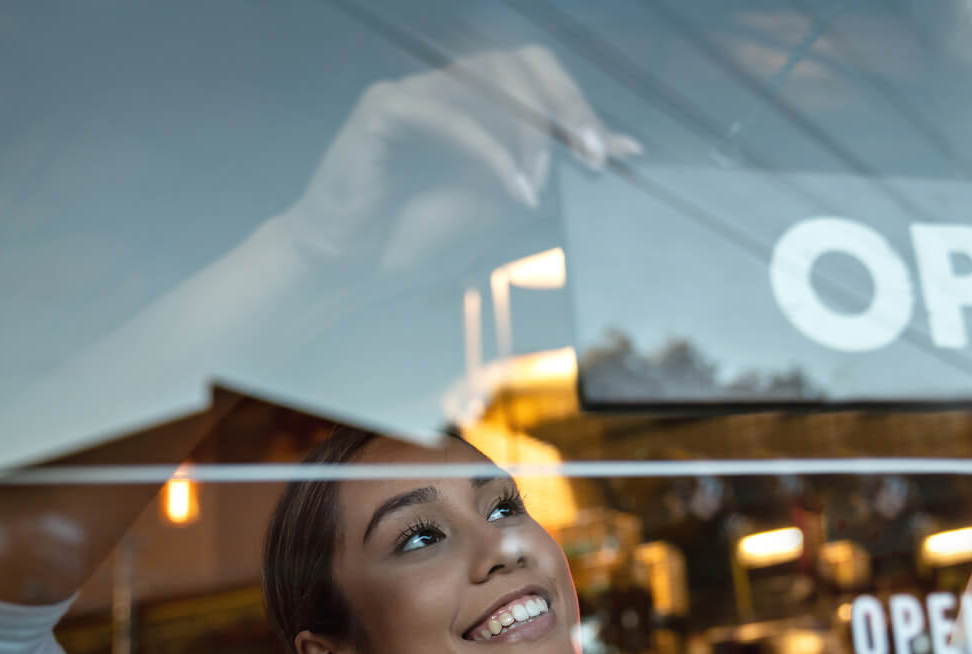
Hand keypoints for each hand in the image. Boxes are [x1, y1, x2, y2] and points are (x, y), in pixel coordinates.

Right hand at [278, 45, 639, 270]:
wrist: (347, 272)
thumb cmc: (410, 243)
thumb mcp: (495, 208)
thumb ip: (539, 173)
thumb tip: (602, 151)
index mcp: (473, 108)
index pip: (539, 83)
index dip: (582, 110)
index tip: (624, 151)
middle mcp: (445, 90)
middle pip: (521, 62)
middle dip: (567, 106)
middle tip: (594, 156)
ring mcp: (413, 93)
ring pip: (490, 79)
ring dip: (529, 134)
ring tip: (537, 188)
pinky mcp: (381, 109)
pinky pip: (449, 113)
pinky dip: (490, 153)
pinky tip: (513, 192)